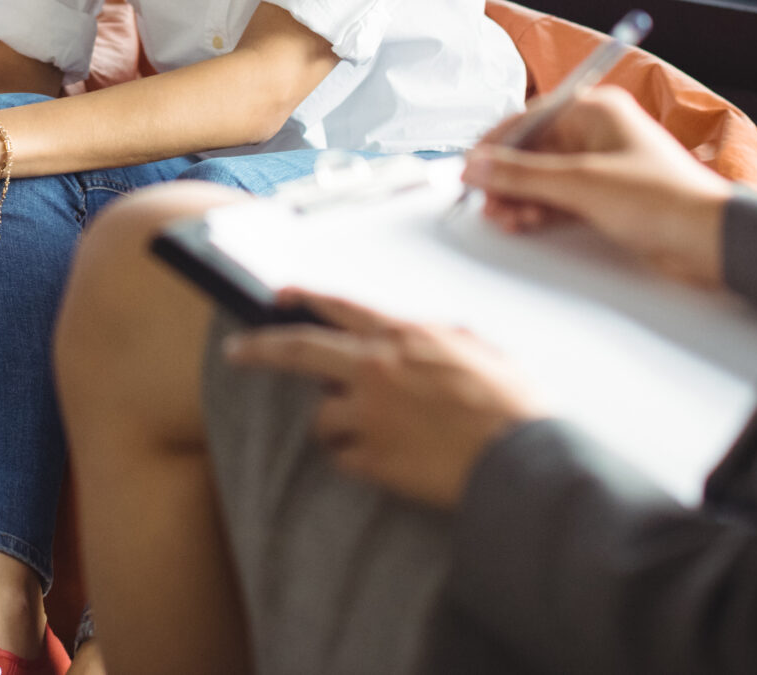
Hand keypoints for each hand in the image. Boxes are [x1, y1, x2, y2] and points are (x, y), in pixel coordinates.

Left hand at [223, 291, 542, 509]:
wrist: (520, 457)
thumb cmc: (510, 403)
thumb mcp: (473, 347)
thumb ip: (430, 338)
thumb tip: (409, 341)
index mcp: (403, 335)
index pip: (339, 306)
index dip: (303, 297)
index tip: (277, 296)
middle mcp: (376, 369)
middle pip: (299, 352)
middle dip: (259, 349)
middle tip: (236, 352)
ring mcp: (369, 416)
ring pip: (323, 418)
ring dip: (339, 425)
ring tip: (383, 434)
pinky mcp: (372, 459)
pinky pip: (345, 458)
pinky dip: (359, 459)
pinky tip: (393, 461)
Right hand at [465, 85, 731, 287]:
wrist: (709, 239)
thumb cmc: (661, 198)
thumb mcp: (580, 183)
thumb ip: (522, 174)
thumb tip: (477, 165)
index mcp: (595, 110)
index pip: (530, 118)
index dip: (497, 144)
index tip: (470, 168)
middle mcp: (597, 133)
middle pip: (534, 150)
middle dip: (508, 178)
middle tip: (485, 202)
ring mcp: (602, 166)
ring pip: (545, 177)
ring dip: (521, 197)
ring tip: (504, 219)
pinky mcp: (607, 197)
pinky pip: (561, 198)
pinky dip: (541, 210)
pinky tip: (524, 223)